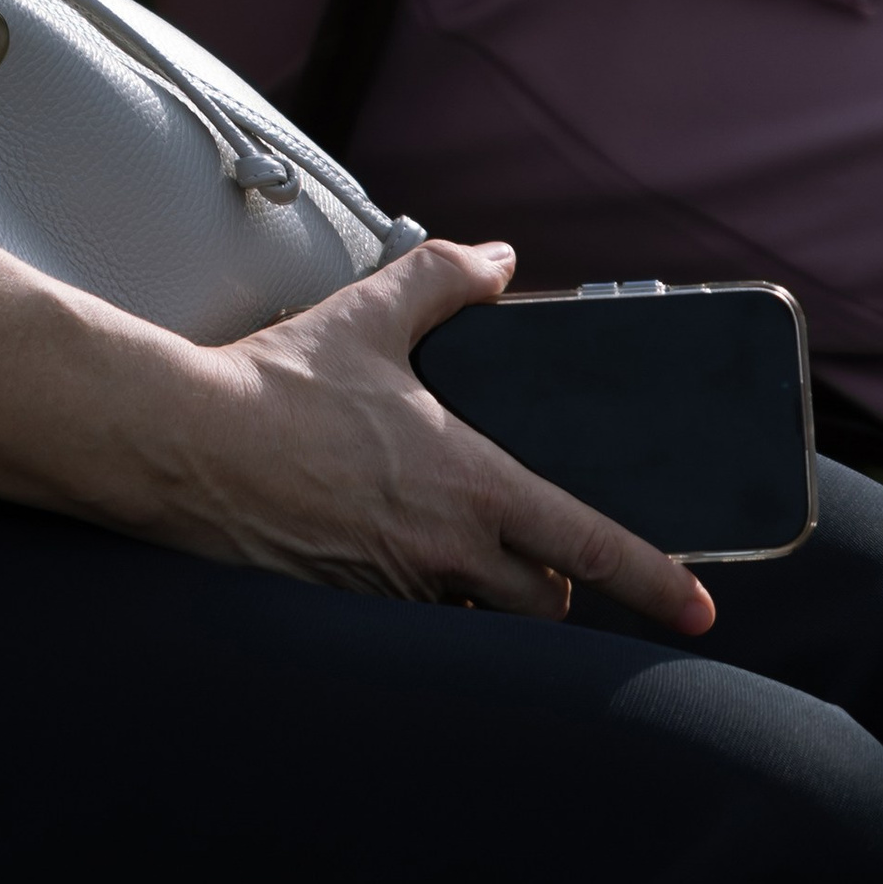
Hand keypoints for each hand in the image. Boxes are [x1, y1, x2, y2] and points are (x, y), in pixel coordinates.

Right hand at [185, 237, 716, 633]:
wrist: (184, 448)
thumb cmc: (273, 388)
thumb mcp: (366, 317)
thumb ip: (442, 279)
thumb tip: (496, 261)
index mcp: (470, 484)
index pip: (591, 545)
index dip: (657, 581)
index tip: (699, 609)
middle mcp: (446, 552)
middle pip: (545, 600)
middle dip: (553, 581)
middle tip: (537, 546)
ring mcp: (398, 591)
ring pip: (480, 618)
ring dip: (487, 595)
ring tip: (458, 548)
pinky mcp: (350, 609)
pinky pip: (415, 622)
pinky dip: (423, 597)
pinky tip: (387, 553)